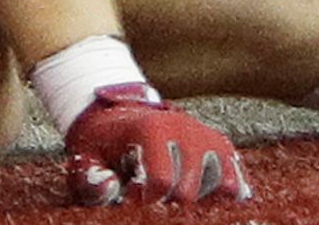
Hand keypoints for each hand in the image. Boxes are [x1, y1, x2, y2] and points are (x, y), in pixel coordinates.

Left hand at [60, 85, 248, 204]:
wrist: (121, 112)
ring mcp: (205, 135)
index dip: (146, 203)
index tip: (133, 202)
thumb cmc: (102, 141)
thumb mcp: (84, 159)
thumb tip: (114, 189)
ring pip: (222, 185)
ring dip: (200, 201)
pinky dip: (225, 195)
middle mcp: (184, 129)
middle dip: (169, 206)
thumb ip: (91, 180)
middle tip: (154, 202)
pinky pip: (235, 178)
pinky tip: (204, 202)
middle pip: (189, 190)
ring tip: (175, 199)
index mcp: (151, 130)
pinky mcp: (219, 144)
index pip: (161, 182)